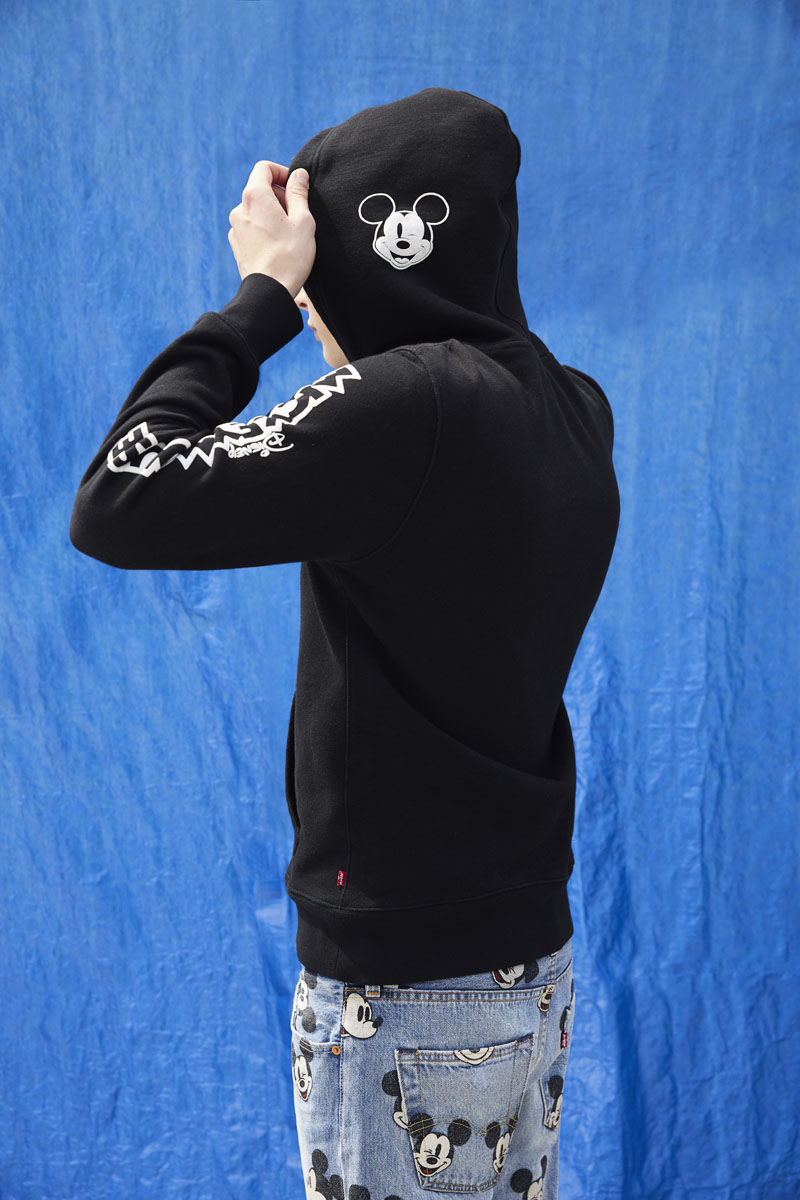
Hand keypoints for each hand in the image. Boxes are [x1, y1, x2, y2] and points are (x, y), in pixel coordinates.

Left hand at [228, 161, 315, 298]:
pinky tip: (278, 246)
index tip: (296, 187)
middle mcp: (239, 209)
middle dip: (280, 196)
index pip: (264, 168)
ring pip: (256, 210)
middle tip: (298, 215)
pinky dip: (264, 229)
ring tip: (289, 234)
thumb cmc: (289, 256)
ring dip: (272, 214)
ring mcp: (235, 228)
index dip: (282, 172)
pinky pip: (251, 227)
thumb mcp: (303, 220)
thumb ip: (299, 193)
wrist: (269, 292)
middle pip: (260, 189)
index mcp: (255, 196)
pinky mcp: (237, 244)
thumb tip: (298, 175)